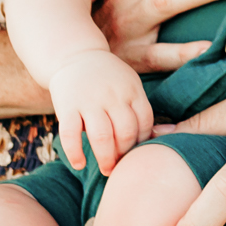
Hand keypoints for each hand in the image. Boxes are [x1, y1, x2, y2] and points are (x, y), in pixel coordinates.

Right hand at [48, 51, 155, 172]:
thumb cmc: (108, 78)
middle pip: (125, 132)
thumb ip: (139, 107)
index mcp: (132, 90)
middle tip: (121, 166)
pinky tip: (79, 164)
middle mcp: (113, 95)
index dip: (142, 142)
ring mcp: (89, 100)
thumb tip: (158, 137)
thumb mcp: (130, 84)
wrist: (75, 55)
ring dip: (105, 158)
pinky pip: (70, 134)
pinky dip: (75, 153)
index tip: (136, 153)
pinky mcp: (67, 106)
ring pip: (101, 136)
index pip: (144, 122)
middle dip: (125, 154)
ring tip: (106, 169)